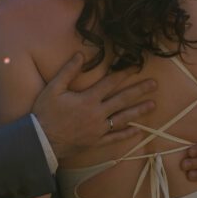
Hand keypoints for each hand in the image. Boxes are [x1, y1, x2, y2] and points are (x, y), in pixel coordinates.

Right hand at [32, 53, 155, 159]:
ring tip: (153, 105)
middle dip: (139, 91)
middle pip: (122, 99)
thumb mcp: (53, 88)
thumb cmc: (45, 113)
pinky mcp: (96, 142)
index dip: (124, 73)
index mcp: (88, 99)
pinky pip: (115, 138)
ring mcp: (98, 129)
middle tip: (155, 84)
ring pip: (123, 118)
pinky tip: (139, 130)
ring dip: (139, 111)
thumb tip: (81, 55)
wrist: (41, 141)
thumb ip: (68, 71)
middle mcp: (97, 114)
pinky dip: (127, 134)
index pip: (110, 83)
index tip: (136, 66)